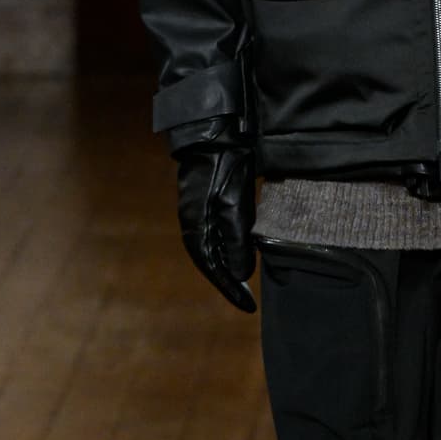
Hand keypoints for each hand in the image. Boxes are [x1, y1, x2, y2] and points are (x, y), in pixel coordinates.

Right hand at [176, 141, 256, 311]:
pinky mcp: (205, 202)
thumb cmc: (224, 168)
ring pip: (212, 250)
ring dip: (227, 267)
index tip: (248, 306)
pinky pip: (214, 236)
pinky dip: (226, 249)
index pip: (213, 268)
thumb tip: (240, 274)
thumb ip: (237, 241)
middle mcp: (192, 224)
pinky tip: (239, 251)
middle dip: (228, 282)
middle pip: (210, 262)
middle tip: (247, 299)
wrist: (214, 133)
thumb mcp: (234, 205)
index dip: (230, 289)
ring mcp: (196, 213)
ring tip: (244, 281)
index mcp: (196, 228)